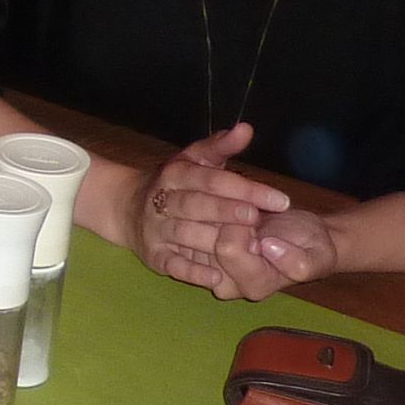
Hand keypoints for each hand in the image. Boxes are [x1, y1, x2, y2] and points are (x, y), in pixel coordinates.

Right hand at [129, 123, 293, 294]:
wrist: (124, 207)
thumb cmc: (175, 184)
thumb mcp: (194, 160)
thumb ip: (221, 147)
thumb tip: (247, 128)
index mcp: (175, 173)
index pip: (212, 179)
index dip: (245, 188)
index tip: (280, 200)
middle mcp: (162, 199)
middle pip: (196, 205)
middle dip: (228, 211)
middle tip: (258, 219)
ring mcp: (155, 229)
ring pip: (185, 234)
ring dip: (215, 241)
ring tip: (248, 248)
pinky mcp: (153, 255)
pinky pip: (173, 264)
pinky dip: (193, 271)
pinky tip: (217, 276)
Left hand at [202, 208, 339, 301]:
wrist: (301, 236)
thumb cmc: (310, 246)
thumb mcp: (319, 256)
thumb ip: (299, 262)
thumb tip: (268, 247)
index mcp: (253, 286)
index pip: (228, 248)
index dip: (243, 226)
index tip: (259, 220)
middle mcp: (223, 282)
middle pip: (205, 238)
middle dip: (224, 218)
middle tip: (247, 216)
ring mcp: (206, 267)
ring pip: (193, 227)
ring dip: (212, 212)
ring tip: (237, 212)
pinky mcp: (195, 251)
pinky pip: (189, 223)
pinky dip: (205, 209)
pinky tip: (224, 207)